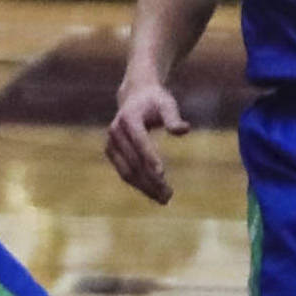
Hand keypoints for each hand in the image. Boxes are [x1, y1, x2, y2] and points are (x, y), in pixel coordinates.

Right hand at [105, 79, 188, 204]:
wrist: (135, 96)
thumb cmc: (155, 101)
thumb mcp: (167, 104)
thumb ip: (173, 118)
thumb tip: (184, 130)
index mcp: (129, 117)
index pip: (140, 141)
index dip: (150, 157)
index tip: (162, 173)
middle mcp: (115, 131)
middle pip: (133, 161)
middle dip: (151, 179)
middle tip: (169, 195)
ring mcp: (111, 143)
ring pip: (126, 172)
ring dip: (145, 187)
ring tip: (165, 199)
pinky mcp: (111, 153)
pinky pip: (124, 172)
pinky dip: (139, 185)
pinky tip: (155, 193)